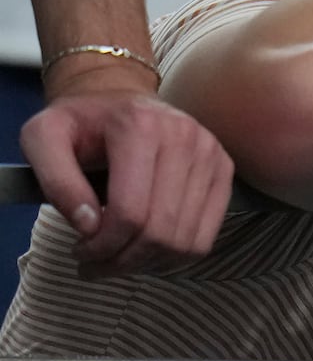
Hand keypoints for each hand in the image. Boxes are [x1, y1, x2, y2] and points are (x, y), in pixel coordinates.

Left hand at [19, 91, 233, 276]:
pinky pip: (206, 235)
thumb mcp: (42, 139)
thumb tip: (89, 227)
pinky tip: (147, 250)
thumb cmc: (79, 123)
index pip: (130, 212)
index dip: (102, 246)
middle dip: (123, 260)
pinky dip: (175, 256)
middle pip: (160, 231)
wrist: (117, 97)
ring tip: (119, 257)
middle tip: (96, 263)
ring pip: (185, 240)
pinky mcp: (223, 168)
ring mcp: (210, 152)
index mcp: (140, 126)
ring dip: (148, 263)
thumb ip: (55, 182)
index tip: (79, 250)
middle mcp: (184, 136)